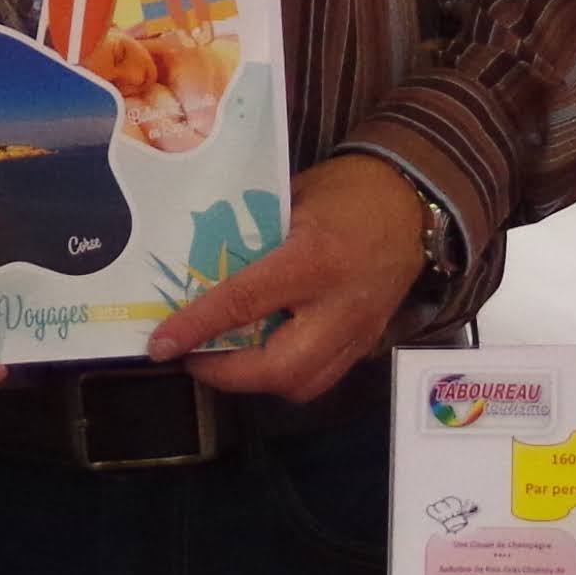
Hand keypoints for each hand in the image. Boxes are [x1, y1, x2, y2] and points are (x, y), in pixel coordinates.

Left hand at [148, 151, 430, 399]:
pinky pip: (322, 378)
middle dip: (226, 374)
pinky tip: (263, 355)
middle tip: (193, 358)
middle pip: (278, 368)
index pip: (244, 303)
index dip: (197, 327)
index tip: (160, 345)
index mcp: (314, 260)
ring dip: (255, 382)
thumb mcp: (293, 199)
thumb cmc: (348, 190)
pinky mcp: (367, 343)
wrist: (414, 201)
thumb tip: (203, 260)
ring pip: (302, 384)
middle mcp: (338, 305)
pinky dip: (286, 376)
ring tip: (224, 360)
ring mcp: (358, 331)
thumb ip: (254, 235)